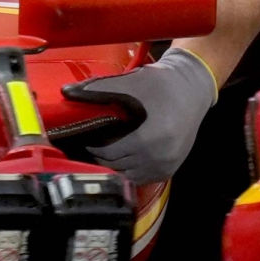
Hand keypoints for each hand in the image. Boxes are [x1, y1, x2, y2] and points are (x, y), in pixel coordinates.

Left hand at [57, 48, 219, 183]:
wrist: (193, 90)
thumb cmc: (161, 84)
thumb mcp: (130, 82)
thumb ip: (98, 89)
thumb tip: (66, 93)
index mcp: (146, 138)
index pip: (106, 152)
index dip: (92, 144)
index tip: (84, 135)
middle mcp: (157, 157)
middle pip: (114, 165)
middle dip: (99, 154)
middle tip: (90, 142)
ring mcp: (164, 167)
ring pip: (125, 175)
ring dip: (113, 165)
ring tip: (104, 149)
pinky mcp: (168, 171)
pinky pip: (139, 178)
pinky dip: (128, 170)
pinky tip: (121, 156)